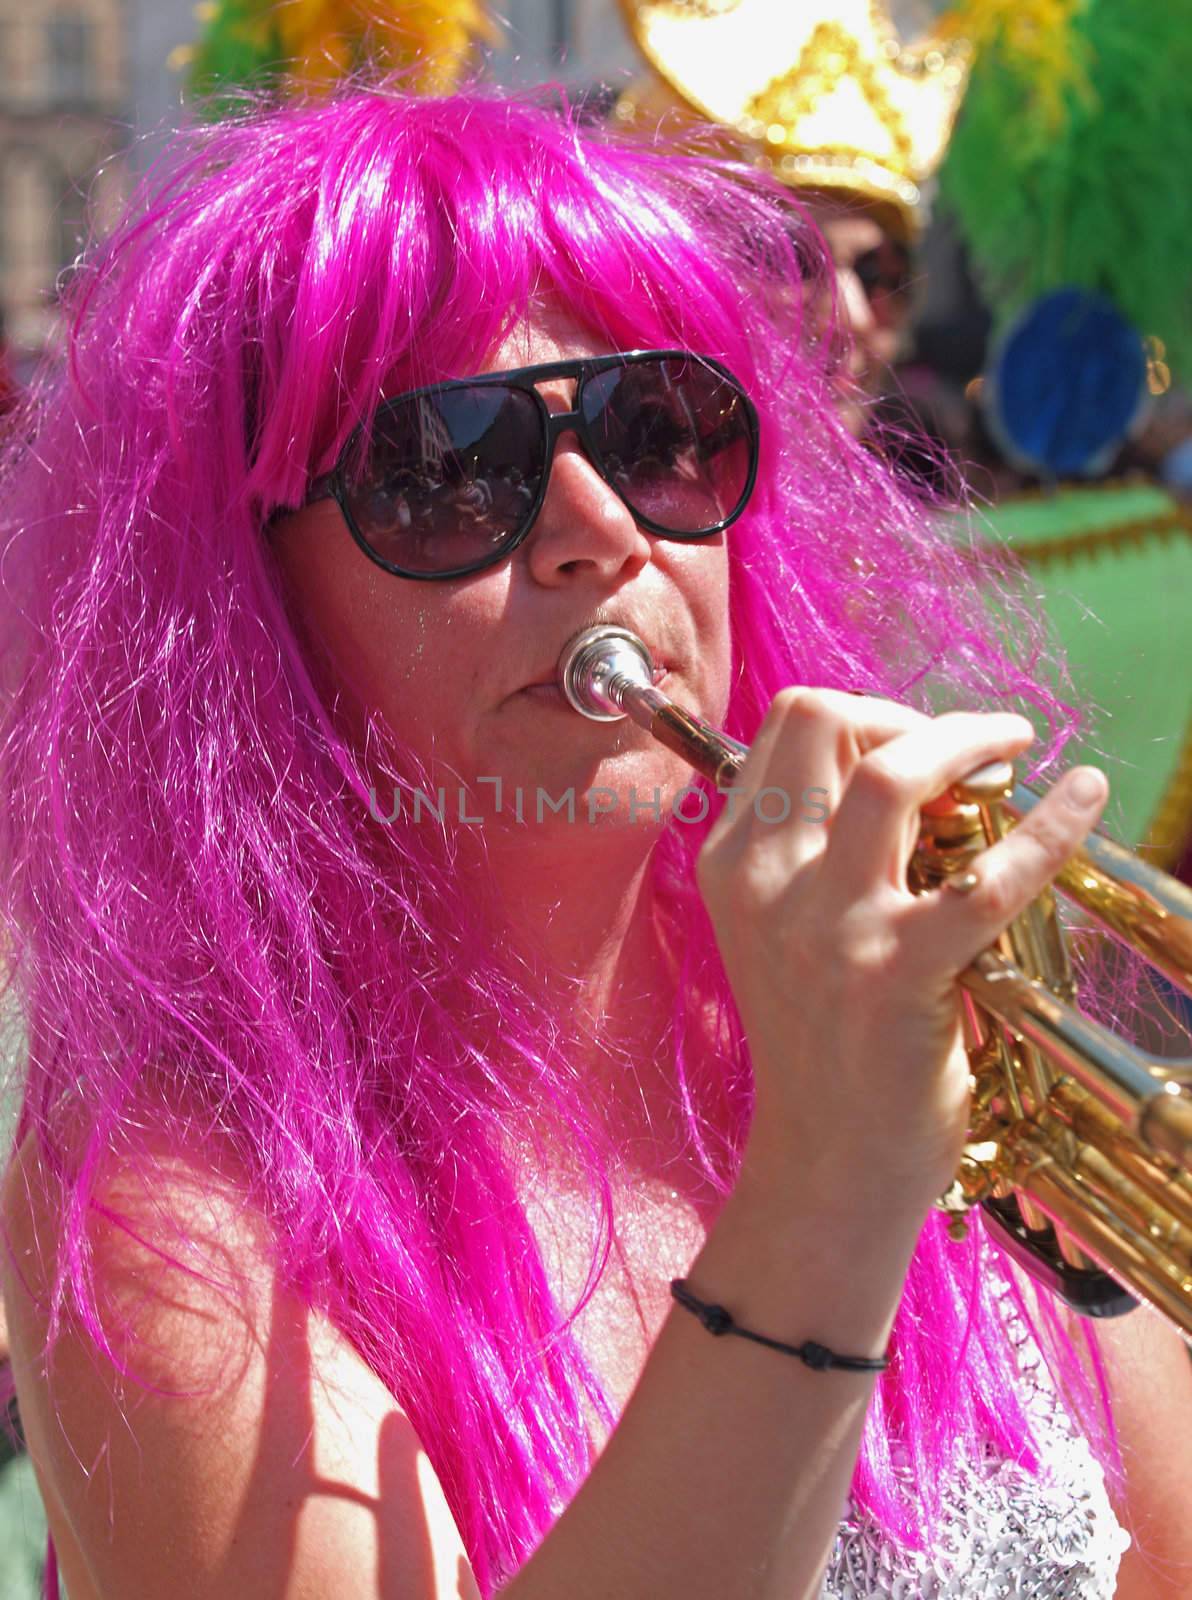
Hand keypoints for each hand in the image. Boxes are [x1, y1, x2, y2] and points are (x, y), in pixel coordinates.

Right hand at [695, 690, 1108, 1217]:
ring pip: (893, 774)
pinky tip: (1085, 797)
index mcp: (733, 865)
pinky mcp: (896, 976)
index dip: (866, 710)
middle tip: (967, 746)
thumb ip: (807, 851)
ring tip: (1016, 747)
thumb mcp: (779, 932)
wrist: (826, 1161)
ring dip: (968, 740)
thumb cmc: (820, 1043)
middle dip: (909, 711)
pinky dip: (1049, 829)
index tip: (915, 740)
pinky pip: (986, 880)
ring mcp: (827, 928)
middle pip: (824, 719)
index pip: (787, 725)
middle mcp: (766, 882)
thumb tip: (901, 764)